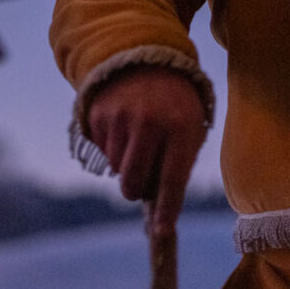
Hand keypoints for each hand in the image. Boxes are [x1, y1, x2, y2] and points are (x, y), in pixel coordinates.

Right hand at [84, 66, 209, 236]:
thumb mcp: (190, 125)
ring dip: (126, 164)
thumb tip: (159, 212)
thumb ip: (179, 164)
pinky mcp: (99, 113)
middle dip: (136, 190)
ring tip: (139, 135)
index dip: (167, 208)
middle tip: (143, 177)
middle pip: (133, 183)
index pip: (173, 178)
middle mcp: (150, 121)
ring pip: (116, 170)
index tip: (161, 232)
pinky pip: (103, 151)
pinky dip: (113, 146)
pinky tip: (125, 123)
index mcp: (181, 125)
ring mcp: (121, 117)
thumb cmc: (175, 103)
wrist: (146, 56)